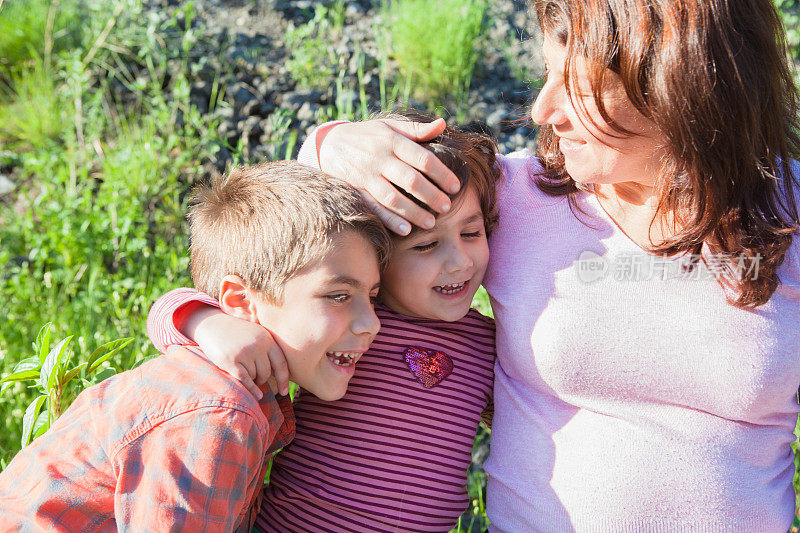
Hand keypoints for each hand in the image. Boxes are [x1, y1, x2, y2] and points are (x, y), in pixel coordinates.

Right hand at [184, 306, 290, 398]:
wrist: (211, 324)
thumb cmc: (236, 333)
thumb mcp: (255, 334)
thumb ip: (267, 348)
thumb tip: (280, 375)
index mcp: (267, 338)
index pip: (281, 362)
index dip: (284, 379)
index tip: (284, 392)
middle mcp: (258, 345)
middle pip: (267, 373)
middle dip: (261, 379)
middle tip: (253, 377)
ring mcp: (245, 352)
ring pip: (254, 376)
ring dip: (249, 378)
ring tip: (241, 368)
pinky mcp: (231, 360)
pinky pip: (245, 380)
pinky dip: (252, 389)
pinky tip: (257, 396)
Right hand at [318, 118, 460, 234]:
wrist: (329, 144)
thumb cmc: (367, 136)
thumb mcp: (389, 126)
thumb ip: (416, 130)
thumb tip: (442, 124)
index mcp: (392, 141)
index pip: (423, 158)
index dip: (442, 173)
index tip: (455, 186)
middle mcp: (380, 159)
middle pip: (411, 180)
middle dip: (431, 195)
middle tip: (447, 207)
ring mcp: (367, 176)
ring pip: (393, 197)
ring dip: (413, 212)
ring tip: (431, 223)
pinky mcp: (356, 191)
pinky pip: (374, 208)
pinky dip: (390, 220)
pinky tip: (405, 230)